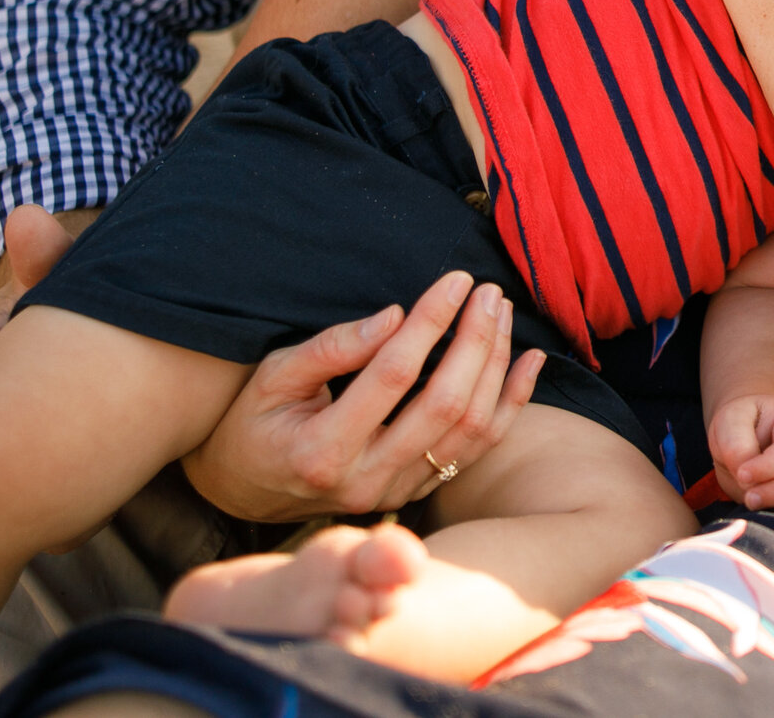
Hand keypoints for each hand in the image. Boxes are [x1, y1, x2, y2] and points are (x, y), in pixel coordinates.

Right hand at [179, 273, 544, 520]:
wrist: (245, 491)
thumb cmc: (253, 423)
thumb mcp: (273, 378)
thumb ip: (331, 348)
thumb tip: (394, 316)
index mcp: (323, 450)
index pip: (393, 376)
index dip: (430, 324)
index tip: (455, 280)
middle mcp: (365, 481)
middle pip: (444, 405)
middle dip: (474, 341)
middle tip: (488, 291)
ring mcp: (396, 493)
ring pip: (470, 430)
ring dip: (495, 366)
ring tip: (501, 312)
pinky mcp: (416, 492)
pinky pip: (477, 449)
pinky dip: (510, 404)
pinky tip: (528, 361)